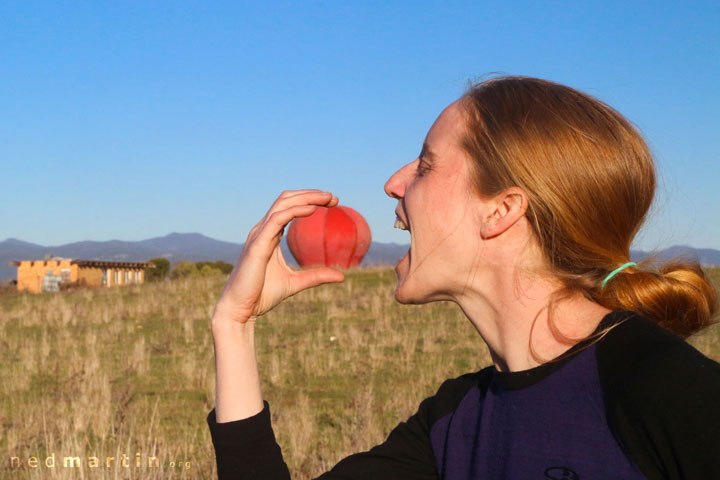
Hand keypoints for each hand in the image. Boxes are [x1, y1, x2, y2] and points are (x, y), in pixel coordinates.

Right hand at [212, 189, 344, 326]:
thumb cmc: (261, 295)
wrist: (240, 310)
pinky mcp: (258, 244)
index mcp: (269, 235)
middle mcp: (263, 230)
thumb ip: (316, 276)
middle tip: (333, 198)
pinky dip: (295, 211)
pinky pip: (277, 219)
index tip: (332, 203)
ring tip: (327, 198)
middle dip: (310, 194)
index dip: (310, 200)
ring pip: (282, 204)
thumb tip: (342, 276)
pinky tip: (313, 210)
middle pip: (286, 199)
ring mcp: (259, 235)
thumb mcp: (295, 283)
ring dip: (306, 198)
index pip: (289, 207)